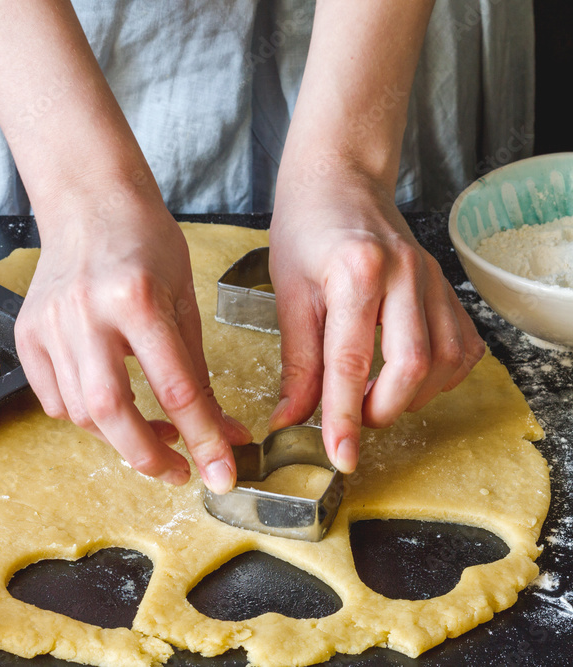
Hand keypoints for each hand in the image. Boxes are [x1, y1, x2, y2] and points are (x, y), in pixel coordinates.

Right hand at [16, 191, 250, 493]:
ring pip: (79, 412)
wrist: (89, 202)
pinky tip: (110, 404)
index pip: (175, 387)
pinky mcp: (26, 331)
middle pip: (110, 411)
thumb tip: (223, 432)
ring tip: (151, 432)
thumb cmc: (146, 242)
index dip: (204, 438)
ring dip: (119, 437)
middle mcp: (86, 312)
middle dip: (148, 455)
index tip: (223, 473)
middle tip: (178, 472)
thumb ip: (198, 370)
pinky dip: (84, 416)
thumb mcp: (185, 299)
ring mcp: (49, 323)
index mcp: (137, 297)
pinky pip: (53, 398)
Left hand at [268, 165, 483, 472]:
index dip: (344, 416)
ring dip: (410, 396)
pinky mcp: (447, 286)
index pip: (351, 360)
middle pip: (412, 366)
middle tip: (350, 422)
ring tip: (371, 398)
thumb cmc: (306, 231)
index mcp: (357, 272)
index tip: (339, 455)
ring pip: (445, 361)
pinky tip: (407, 378)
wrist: (339, 181)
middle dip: (381, 410)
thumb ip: (296, 361)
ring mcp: (434, 279)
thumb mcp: (288, 294)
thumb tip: (290, 419)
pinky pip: (462, 345)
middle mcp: (405, 273)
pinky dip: (440, 375)